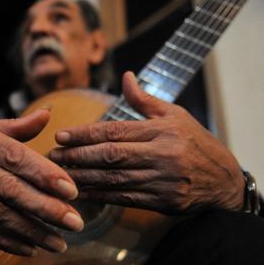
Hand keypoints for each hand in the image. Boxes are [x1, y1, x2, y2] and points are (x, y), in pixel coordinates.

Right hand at [0, 109, 82, 255]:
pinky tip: (30, 248)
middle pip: (8, 190)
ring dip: (30, 231)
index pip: (14, 157)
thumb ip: (17, 125)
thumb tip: (49, 114)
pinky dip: (6, 240)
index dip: (43, 174)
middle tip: (75, 222)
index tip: (71, 190)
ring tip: (59, 242)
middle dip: (44, 208)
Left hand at [50, 71, 244, 214]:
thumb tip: (126, 77)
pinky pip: (124, 197)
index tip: (61, 136)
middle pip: (110, 155)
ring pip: (114, 178)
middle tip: (53, 156)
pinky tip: (82, 192)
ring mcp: (161, 180)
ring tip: (60, 174)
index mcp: (162, 130)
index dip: (85, 134)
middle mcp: (161, 154)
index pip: (115, 131)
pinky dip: (101, 195)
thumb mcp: (175, 115)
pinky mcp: (161, 200)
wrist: (223, 179)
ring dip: (84, 177)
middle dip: (77, 156)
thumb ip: (145, 100)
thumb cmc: (196, 142)